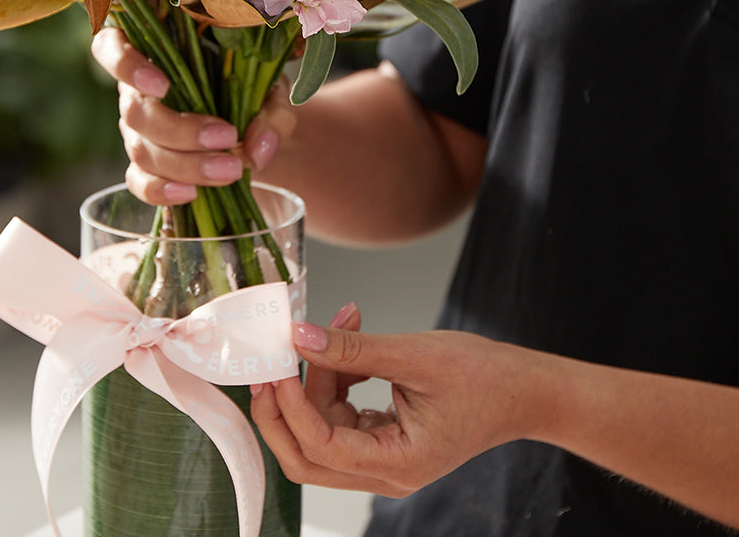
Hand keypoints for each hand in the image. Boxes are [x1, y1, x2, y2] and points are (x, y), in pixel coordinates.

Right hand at [91, 27, 295, 204]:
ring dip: (185, 164)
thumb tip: (257, 149)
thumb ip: (270, 113)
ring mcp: (137, 131)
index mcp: (156, 53)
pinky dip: (162, 191)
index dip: (124, 65)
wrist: (254, 125)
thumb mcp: (270, 91)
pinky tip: (192, 194)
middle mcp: (137, 91)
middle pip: (136, 112)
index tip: (162, 85)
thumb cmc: (253, 90)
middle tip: (228, 138)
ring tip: (230, 170)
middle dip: (181, 131)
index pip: (111, 47)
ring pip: (141, 150)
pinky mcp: (144, 165)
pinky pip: (138, 182)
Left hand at [250, 315, 546, 496]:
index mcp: (396, 464)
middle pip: (308, 456)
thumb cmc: (483, 377)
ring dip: (316, 378)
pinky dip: (334, 378)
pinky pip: (339, 415)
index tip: (277, 366)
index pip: (322, 447)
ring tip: (339, 321)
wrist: (522, 389)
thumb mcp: (412, 355)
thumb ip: (352, 349)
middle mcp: (384, 473)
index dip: (291, 407)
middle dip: (283, 409)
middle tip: (272, 361)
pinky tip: (348, 336)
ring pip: (320, 430)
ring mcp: (382, 459)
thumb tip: (299, 336)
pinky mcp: (381, 439)